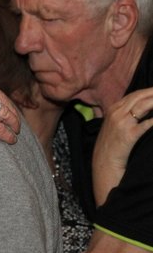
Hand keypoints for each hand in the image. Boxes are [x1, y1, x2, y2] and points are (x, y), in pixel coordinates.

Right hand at [93, 87, 152, 205]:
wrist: (104, 161)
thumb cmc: (111, 144)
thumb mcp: (113, 125)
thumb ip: (124, 113)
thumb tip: (142, 107)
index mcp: (112, 109)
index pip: (134, 94)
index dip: (149, 91)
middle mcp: (116, 113)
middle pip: (139, 97)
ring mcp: (122, 123)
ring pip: (143, 106)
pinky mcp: (129, 135)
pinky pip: (146, 123)